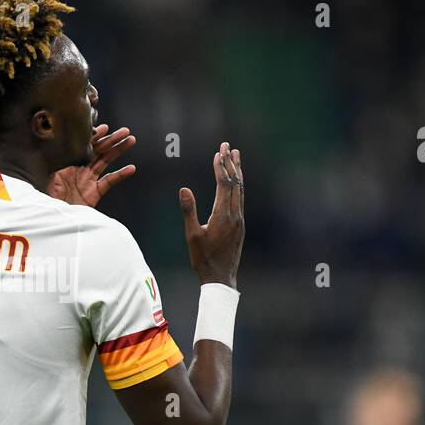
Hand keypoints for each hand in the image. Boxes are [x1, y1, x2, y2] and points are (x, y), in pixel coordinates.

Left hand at [45, 124, 136, 206]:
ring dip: (118, 150)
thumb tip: (58, 144)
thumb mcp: (50, 176)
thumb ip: (57, 162)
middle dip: (112, 139)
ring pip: (107, 160)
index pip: (84, 145)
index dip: (95, 136)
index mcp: (69, 162)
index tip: (105, 128)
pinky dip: (121, 174)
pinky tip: (131, 168)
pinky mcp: (96, 191)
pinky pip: (110, 180)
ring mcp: (89, 179)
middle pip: (99, 150)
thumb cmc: (49, 196)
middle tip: (125, 131)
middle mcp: (81, 168)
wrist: (55, 215)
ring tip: (131, 140)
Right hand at [179, 141, 244, 286]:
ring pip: (240, 190)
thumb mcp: (192, 235)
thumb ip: (189, 211)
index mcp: (223, 215)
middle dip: (231, 163)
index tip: (219, 152)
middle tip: (228, 146)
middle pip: (235, 183)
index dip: (221, 167)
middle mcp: (235, 215)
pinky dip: (238, 185)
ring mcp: (239, 220)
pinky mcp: (240, 225)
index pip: (224, 184)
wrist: (220, 278)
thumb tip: (183, 189)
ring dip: (237, 172)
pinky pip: (240, 199)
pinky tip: (236, 182)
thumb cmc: (203, 259)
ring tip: (236, 157)